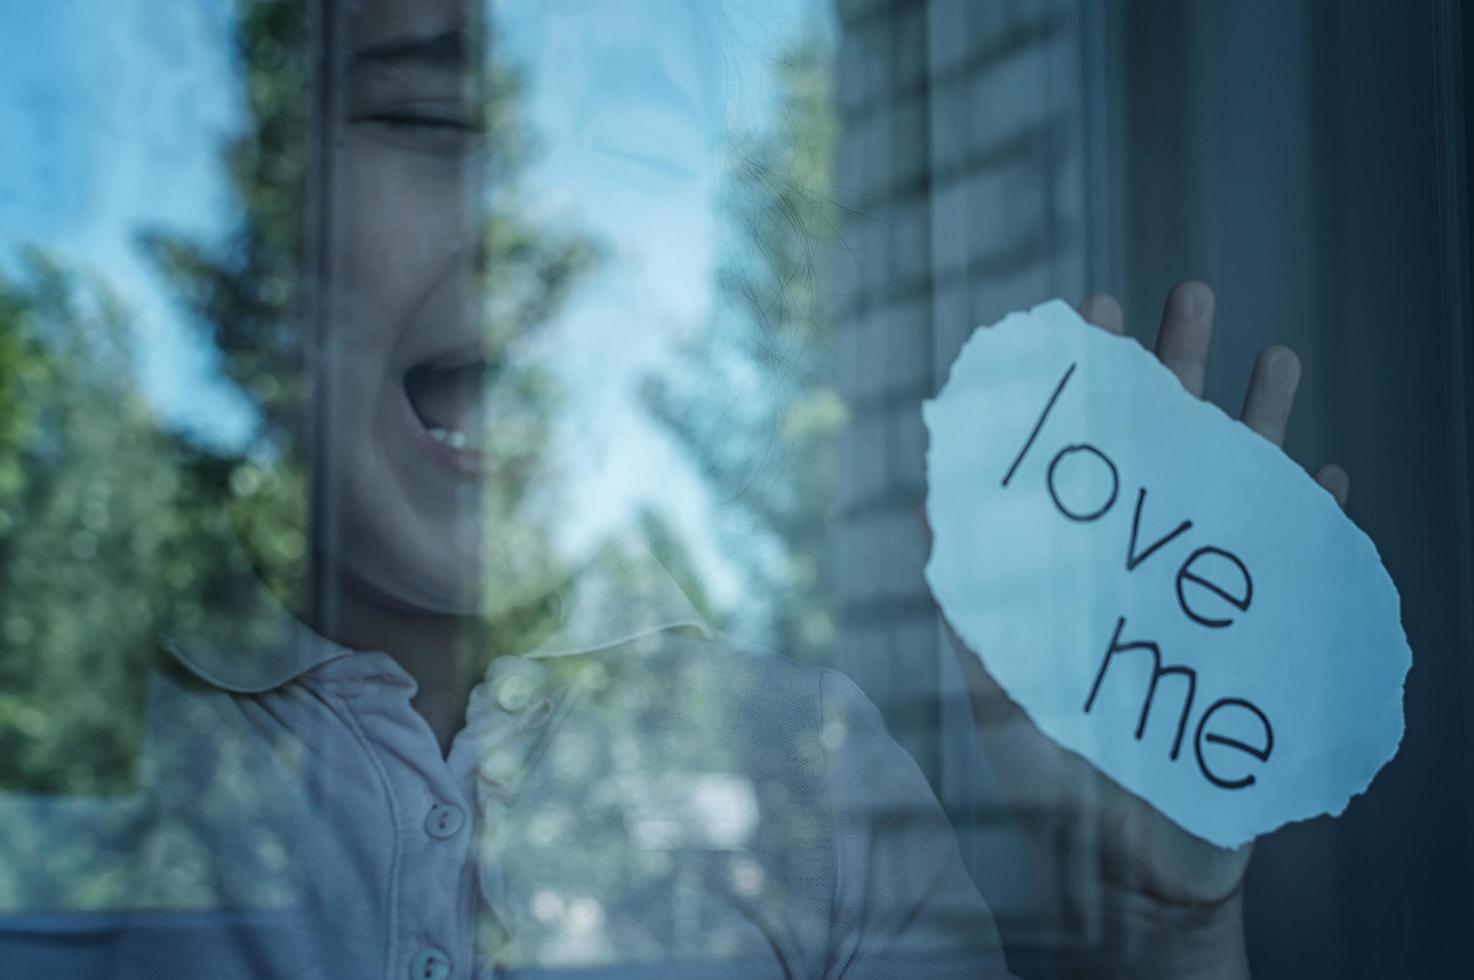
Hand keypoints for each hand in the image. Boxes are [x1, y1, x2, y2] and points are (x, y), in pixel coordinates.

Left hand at [934, 282, 1349, 975]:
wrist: (1128, 869)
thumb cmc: (1052, 783)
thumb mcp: (1003, 688)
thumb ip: (975, 606)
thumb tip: (930, 518)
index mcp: (1078, 562)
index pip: (1084, 456)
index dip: (1085, 389)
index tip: (1082, 317)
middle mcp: (1141, 563)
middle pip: (1164, 447)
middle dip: (1175, 369)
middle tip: (1186, 293)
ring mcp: (1206, 595)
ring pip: (1239, 487)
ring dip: (1256, 420)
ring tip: (1273, 352)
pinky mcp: (1261, 641)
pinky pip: (1298, 567)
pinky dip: (1313, 522)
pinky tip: (1325, 474)